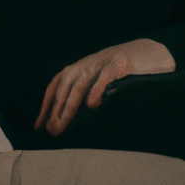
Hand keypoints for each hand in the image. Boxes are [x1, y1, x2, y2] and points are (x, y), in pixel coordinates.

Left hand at [34, 39, 174, 136]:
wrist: (145, 53)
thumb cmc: (117, 72)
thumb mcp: (96, 79)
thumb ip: (82, 95)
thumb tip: (64, 121)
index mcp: (78, 69)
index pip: (55, 86)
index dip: (46, 106)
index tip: (39, 126)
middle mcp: (86, 64)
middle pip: (64, 87)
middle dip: (56, 110)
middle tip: (52, 131)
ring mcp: (102, 63)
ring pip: (79, 84)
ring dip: (69, 106)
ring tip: (62, 124)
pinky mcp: (119, 64)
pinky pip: (104, 78)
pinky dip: (96, 90)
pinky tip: (92, 105)